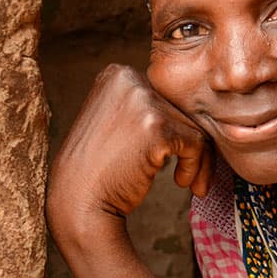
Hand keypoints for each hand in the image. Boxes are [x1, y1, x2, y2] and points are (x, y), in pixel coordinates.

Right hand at [45, 64, 211, 243]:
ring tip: (186, 182)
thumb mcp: (116, 121)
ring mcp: (143, 101)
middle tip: (190, 176)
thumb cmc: (100, 169)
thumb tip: (194, 106)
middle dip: (192, 145)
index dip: (178, 129)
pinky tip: (181, 182)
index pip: (166, 97)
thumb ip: (144, 106)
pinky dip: (195, 166)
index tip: (176, 157)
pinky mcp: (158, 127)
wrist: (78, 202)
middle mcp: (129, 80)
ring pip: (194, 127)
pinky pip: (197, 143)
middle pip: (183, 110)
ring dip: (198, 160)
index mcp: (117, 75)